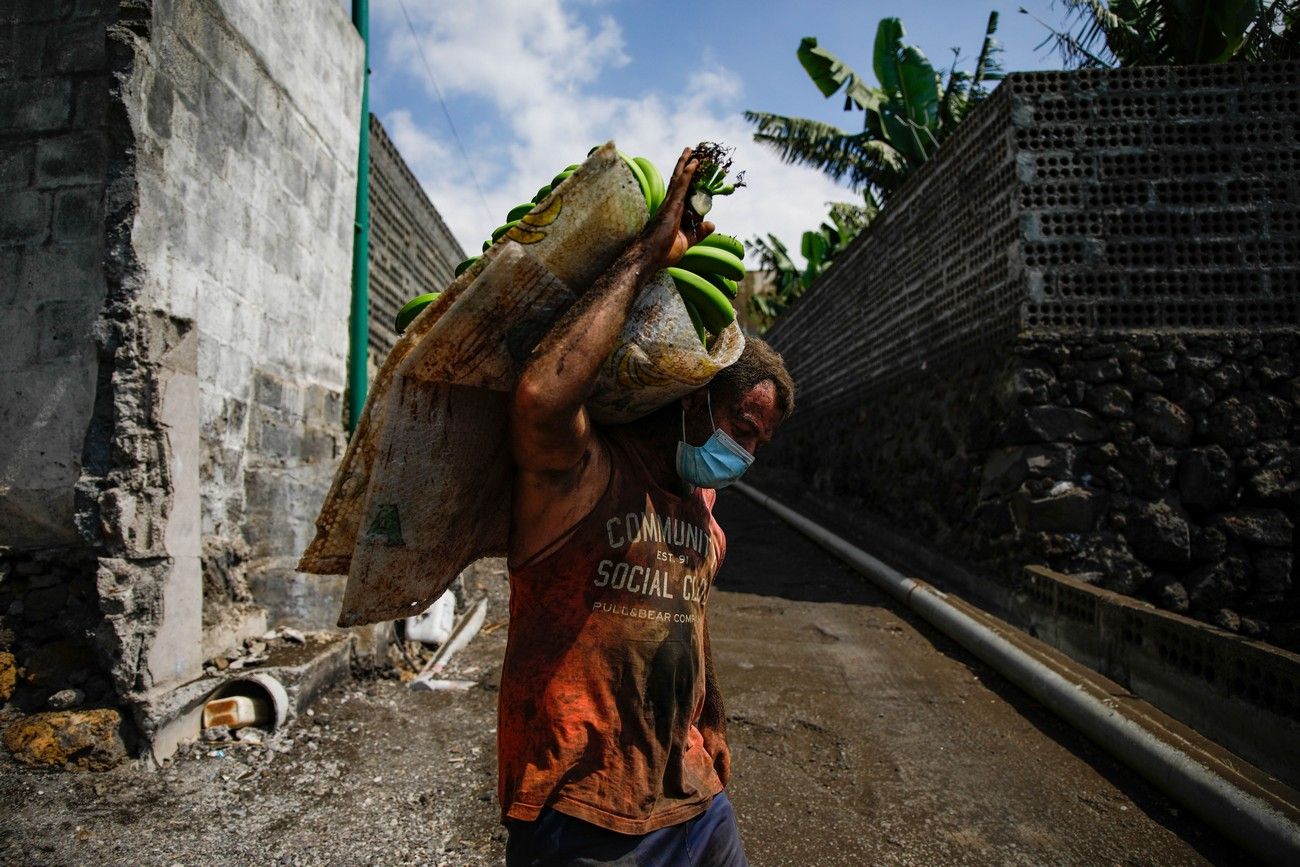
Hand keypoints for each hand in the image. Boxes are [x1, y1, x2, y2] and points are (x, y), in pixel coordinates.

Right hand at [634, 147, 714, 272]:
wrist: (648, 258)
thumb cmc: (662, 252)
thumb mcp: (687, 242)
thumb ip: (699, 233)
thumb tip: (712, 223)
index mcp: (674, 213)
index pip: (686, 194)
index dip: (692, 181)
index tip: (698, 171)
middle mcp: (671, 205)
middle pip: (680, 181)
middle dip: (687, 166)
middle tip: (694, 152)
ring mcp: (670, 205)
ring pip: (680, 179)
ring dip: (687, 164)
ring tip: (693, 150)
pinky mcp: (670, 207)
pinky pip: (680, 187)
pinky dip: (687, 174)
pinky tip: (693, 163)